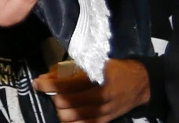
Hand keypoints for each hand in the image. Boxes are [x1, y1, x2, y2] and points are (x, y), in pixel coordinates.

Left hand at [34, 60, 150, 122]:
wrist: (142, 83)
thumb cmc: (116, 69)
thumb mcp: (95, 62)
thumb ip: (72, 69)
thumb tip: (48, 74)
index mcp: (95, 82)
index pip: (64, 87)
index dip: (47, 85)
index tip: (37, 82)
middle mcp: (98, 100)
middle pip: (64, 105)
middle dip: (52, 97)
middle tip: (48, 90)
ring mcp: (102, 113)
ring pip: (70, 118)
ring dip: (59, 110)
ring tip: (58, 101)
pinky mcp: (104, 121)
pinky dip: (70, 121)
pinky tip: (66, 113)